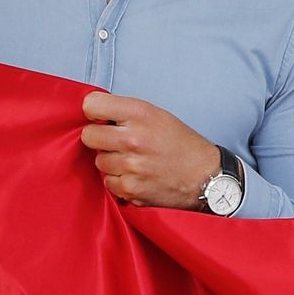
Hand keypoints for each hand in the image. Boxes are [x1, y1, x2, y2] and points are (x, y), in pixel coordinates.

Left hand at [81, 92, 218, 209]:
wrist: (205, 176)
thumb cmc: (181, 144)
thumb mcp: (158, 115)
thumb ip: (127, 113)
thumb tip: (94, 116)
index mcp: (141, 114)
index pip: (91, 105)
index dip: (94, 112)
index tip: (101, 118)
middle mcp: (133, 138)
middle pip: (88, 135)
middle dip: (99, 138)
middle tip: (115, 142)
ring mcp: (130, 166)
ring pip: (99, 161)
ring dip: (111, 161)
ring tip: (133, 160)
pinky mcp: (130, 189)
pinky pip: (108, 182)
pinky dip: (119, 180)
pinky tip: (137, 176)